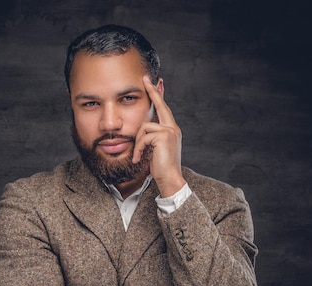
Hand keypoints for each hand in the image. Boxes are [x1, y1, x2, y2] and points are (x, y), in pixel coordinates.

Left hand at [133, 76, 184, 196]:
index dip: (159, 94)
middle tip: (145, 79)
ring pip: (145, 127)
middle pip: (160, 105)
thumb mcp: (154, 148)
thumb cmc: (160, 167)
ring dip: (138, 142)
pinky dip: (138, 148)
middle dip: (152, 91)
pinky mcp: (163, 136)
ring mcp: (169, 131)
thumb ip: (151, 136)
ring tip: (138, 156)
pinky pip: (143, 137)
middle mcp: (173, 128)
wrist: (169, 179)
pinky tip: (138, 158)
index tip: (155, 82)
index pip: (164, 108)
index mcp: (171, 129)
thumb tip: (142, 128)